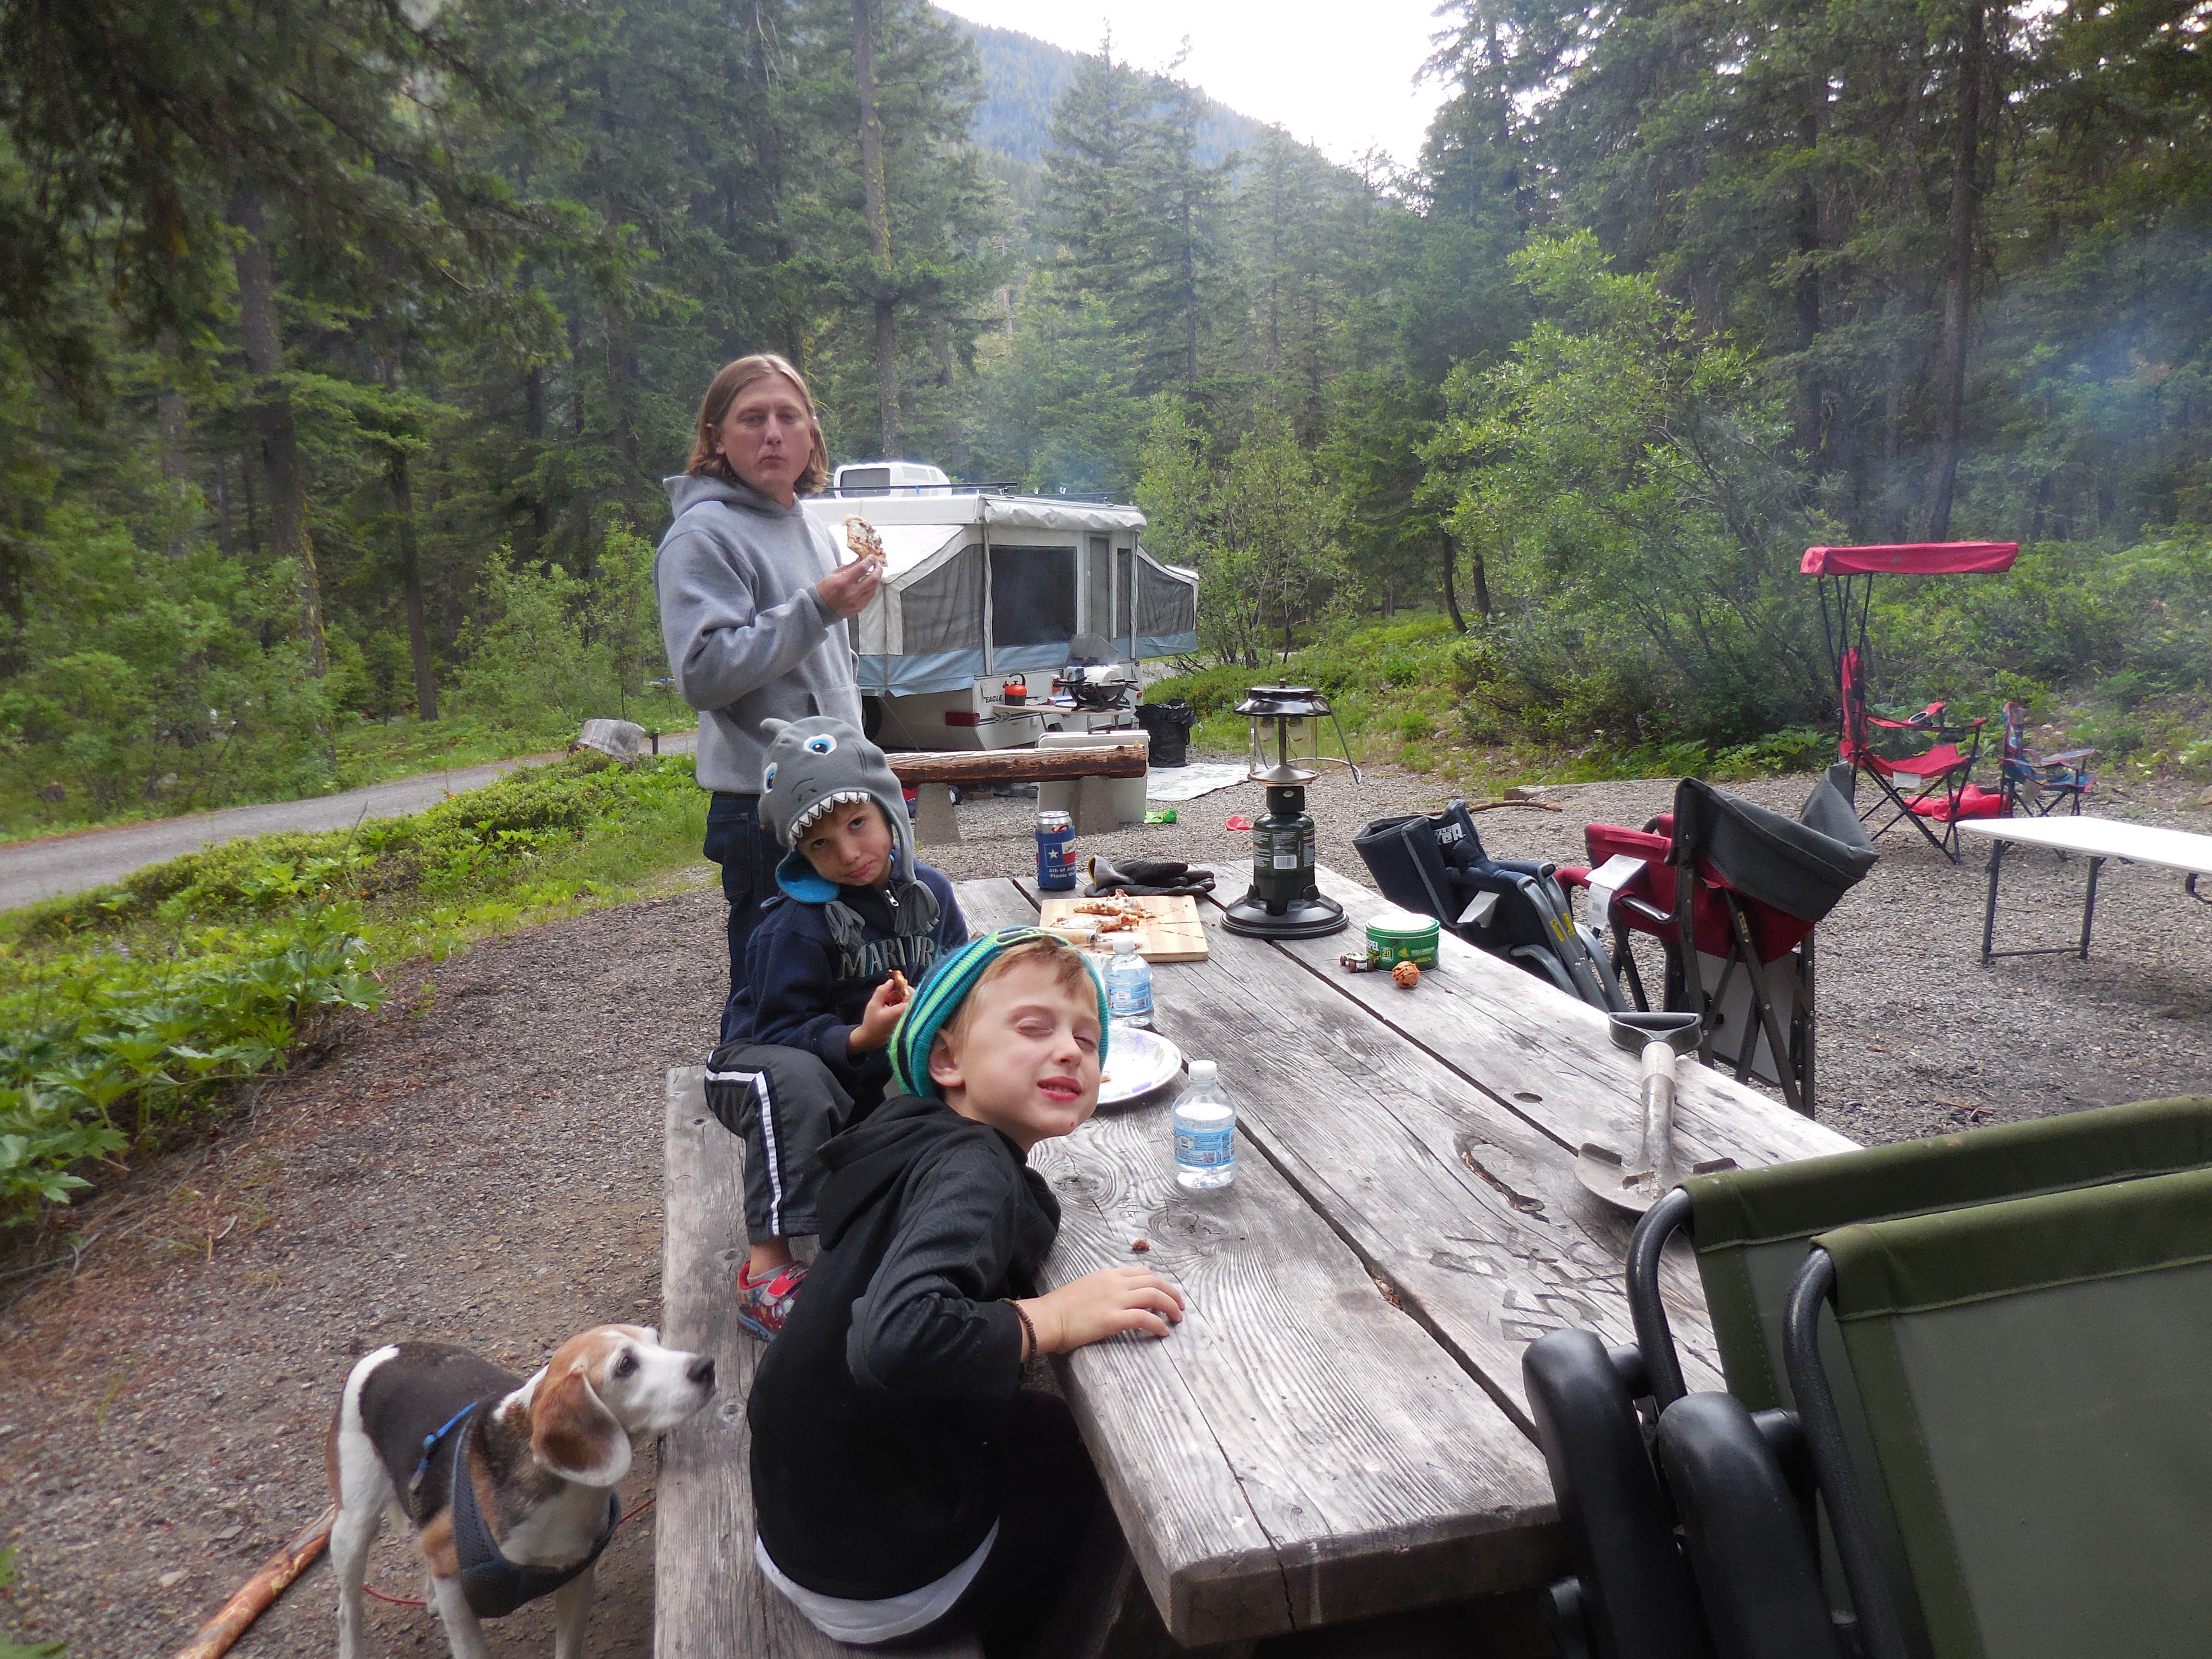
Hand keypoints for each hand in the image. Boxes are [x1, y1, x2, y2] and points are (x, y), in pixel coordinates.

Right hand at [816, 555, 882, 618]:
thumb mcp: (834, 574)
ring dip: (876, 579)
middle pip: (874, 579)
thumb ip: (850, 566)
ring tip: (873, 573)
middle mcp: (852, 593)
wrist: (820, 608)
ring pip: (874, 588)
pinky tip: (869, 584)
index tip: (871, 557)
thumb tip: (862, 559)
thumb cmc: (825, 589)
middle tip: (877, 564)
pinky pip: (870, 596)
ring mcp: (857, 602)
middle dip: (878, 569)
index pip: (863, 568)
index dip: (870, 560)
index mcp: (844, 582)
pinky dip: (872, 588)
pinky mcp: (859, 608)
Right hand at [849, 970, 909, 1053]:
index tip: (896, 985)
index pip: (913, 995)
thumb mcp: (874, 1004)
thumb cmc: (871, 1022)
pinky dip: (900, 1005)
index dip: (906, 988)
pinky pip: (907, 1009)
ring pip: (910, 1003)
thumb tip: (892, 981)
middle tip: (889, 994)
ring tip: (887, 1001)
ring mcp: (909, 1021)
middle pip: (912, 999)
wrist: (870, 1039)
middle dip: (901, 993)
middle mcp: (908, 1017)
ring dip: (900, 999)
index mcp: (901, 1012)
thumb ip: (882, 991)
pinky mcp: (907, 1023)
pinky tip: (890, 1006)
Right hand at [1019, 1267, 1184, 1354]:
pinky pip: (1145, 1318)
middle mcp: (1115, 1283)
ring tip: (1177, 1319)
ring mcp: (1115, 1300)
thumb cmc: (1061, 1308)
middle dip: (1172, 1293)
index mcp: (1108, 1275)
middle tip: (1180, 1306)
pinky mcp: (1113, 1319)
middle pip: (1154, 1282)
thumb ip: (1103, 1290)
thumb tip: (1117, 1300)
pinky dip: (1158, 1325)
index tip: (1164, 1293)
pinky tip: (1163, 1332)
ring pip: (1154, 1296)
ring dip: (1170, 1307)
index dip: (1158, 1282)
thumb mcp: (1085, 1288)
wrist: (1047, 1318)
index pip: (1142, 1272)